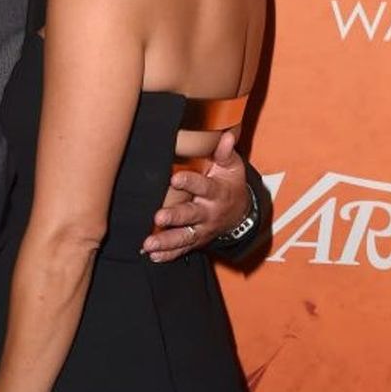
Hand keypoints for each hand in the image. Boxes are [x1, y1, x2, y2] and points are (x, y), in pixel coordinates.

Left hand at [143, 131, 248, 262]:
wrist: (241, 214)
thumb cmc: (230, 184)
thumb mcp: (233, 168)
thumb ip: (226, 153)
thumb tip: (227, 136)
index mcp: (217, 192)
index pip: (203, 187)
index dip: (190, 183)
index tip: (175, 179)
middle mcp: (209, 213)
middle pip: (191, 215)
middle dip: (175, 217)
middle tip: (159, 217)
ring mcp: (202, 229)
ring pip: (184, 236)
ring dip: (166, 241)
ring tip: (149, 244)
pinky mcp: (196, 240)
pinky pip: (183, 249)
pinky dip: (169, 254)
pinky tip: (153, 256)